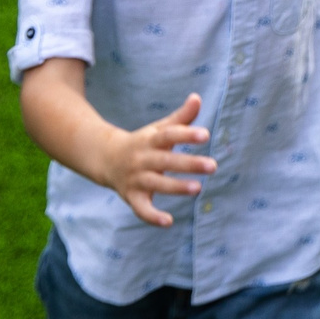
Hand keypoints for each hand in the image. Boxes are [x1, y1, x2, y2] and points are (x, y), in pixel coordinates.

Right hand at [94, 93, 215, 227]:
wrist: (106, 159)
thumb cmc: (143, 142)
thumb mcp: (160, 129)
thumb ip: (181, 117)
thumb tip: (197, 97)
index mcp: (150, 140)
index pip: (170, 135)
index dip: (186, 134)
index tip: (206, 134)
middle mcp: (142, 159)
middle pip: (166, 161)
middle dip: (189, 164)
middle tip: (213, 166)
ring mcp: (136, 179)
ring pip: (156, 184)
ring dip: (176, 187)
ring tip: (198, 188)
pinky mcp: (131, 197)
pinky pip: (141, 209)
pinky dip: (152, 217)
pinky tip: (169, 222)